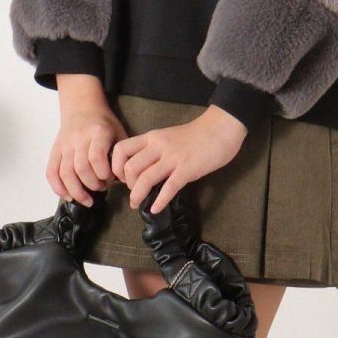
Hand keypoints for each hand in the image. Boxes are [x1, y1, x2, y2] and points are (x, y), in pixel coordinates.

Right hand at [47, 101, 129, 205]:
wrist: (82, 107)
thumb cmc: (104, 123)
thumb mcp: (119, 132)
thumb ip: (121, 154)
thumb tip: (123, 180)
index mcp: (98, 132)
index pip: (96, 157)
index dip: (104, 174)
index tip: (111, 178)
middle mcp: (78, 138)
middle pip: (81, 168)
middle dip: (92, 184)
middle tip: (102, 188)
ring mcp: (64, 145)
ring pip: (65, 173)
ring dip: (76, 191)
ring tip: (88, 200)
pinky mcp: (55, 150)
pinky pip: (51, 172)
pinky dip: (58, 188)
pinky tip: (69, 197)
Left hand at [111, 106, 246, 213]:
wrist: (221, 128)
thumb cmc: (197, 134)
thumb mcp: (169, 137)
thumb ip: (156, 151)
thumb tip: (144, 170)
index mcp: (152, 137)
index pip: (121, 149)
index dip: (115, 167)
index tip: (123, 178)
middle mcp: (158, 146)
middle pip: (130, 168)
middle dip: (128, 186)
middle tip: (134, 193)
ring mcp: (173, 158)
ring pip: (145, 179)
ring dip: (138, 196)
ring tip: (137, 205)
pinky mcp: (187, 169)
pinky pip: (169, 188)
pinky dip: (159, 202)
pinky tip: (155, 209)